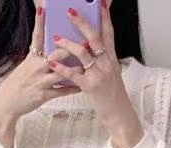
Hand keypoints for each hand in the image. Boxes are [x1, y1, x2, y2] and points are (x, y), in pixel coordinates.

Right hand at [0, 3, 80, 131]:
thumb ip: (39, 56)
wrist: (7, 103)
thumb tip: (52, 46)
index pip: (37, 36)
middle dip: (72, 48)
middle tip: (86, 42)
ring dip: (76, 69)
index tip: (43, 7)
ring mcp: (41, 82)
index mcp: (32, 58)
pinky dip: (72, 89)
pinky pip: (61, 91)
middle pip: (57, 54)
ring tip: (88, 65)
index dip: (40, 21)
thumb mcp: (26, 66)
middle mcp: (37, 67)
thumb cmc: (18, 83)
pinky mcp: (44, 95)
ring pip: (62, 73)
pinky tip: (81, 87)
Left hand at [47, 0, 144, 147]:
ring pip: (83, 53)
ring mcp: (99, 74)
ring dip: (67, 44)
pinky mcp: (90, 87)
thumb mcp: (111, 74)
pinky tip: (52, 64)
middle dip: (82, 23)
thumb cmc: (112, 96)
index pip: (109, 32)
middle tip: (70, 11)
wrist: (119, 114)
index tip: (101, 1)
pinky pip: (74, 74)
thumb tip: (91, 49)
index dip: (105, 16)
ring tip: (55, 38)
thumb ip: (102, 60)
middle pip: (94, 37)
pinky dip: (61, 68)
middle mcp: (106, 63)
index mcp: (111, 58)